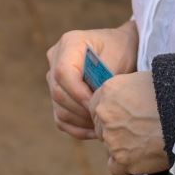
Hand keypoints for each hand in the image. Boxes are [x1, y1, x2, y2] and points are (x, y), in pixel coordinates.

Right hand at [46, 23, 137, 139]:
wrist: (121, 49)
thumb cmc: (121, 50)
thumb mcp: (118, 56)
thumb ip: (105, 75)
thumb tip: (94, 100)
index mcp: (69, 43)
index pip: (63, 73)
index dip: (78, 93)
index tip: (97, 104)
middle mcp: (55, 59)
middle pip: (58, 93)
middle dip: (81, 109)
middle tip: (103, 117)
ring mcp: (53, 78)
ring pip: (59, 108)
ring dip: (80, 121)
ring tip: (102, 124)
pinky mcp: (58, 95)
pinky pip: (61, 118)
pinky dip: (77, 128)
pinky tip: (96, 130)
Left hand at [90, 71, 168, 174]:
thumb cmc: (173, 95)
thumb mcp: (145, 80)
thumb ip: (127, 89)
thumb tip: (126, 96)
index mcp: (109, 90)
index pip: (96, 105)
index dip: (112, 113)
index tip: (124, 117)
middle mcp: (105, 113)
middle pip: (101, 127)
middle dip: (116, 130)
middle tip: (137, 131)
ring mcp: (111, 138)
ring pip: (109, 147)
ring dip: (123, 148)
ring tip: (145, 145)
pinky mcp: (122, 160)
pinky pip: (115, 169)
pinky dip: (125, 169)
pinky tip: (138, 163)